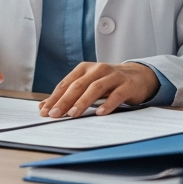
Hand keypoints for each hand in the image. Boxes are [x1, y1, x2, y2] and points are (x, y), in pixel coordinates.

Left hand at [38, 61, 158, 117]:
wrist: (138, 75)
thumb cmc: (108, 82)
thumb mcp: (88, 85)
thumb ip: (69, 94)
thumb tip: (44, 107)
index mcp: (85, 68)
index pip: (66, 83)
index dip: (55, 97)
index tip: (45, 111)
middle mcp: (98, 69)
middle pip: (78, 85)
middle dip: (65, 100)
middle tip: (55, 114)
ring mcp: (113, 76)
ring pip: (96, 88)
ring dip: (83, 101)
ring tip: (73, 114)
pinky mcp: (127, 85)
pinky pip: (116, 94)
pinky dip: (108, 104)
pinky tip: (100, 113)